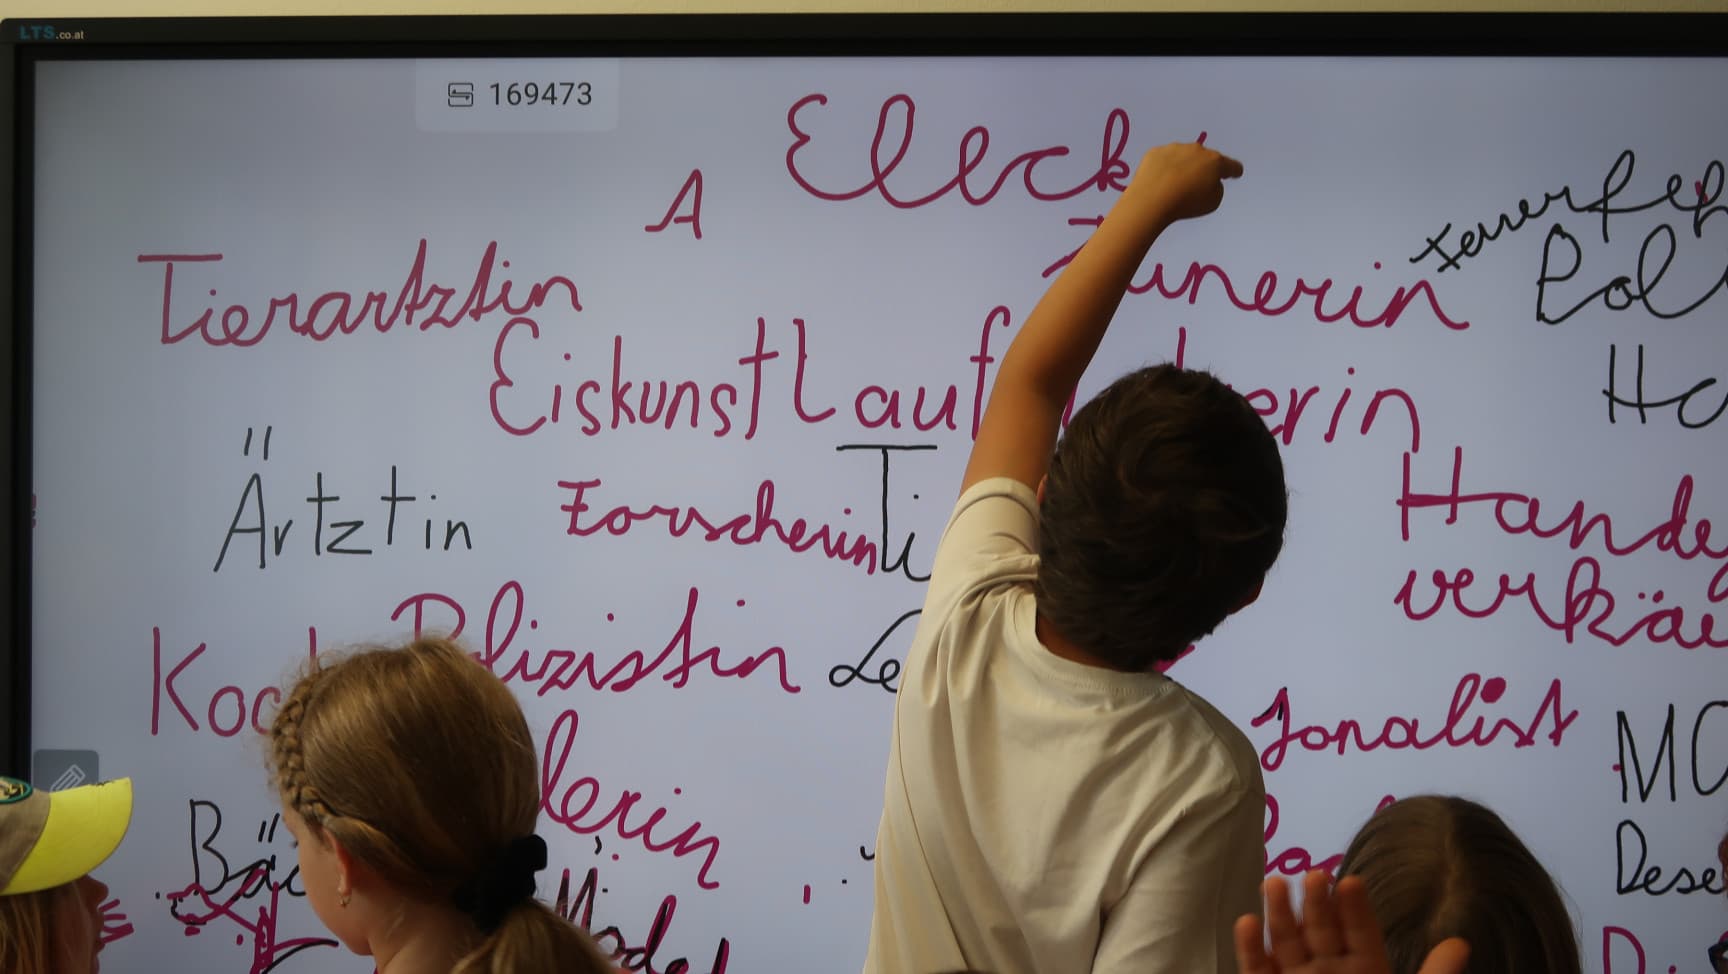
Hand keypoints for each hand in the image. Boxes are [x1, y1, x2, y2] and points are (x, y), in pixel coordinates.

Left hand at [1124, 141, 1242, 224]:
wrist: (1151, 199)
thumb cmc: (1187, 203)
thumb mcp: (1213, 202)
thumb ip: (1216, 188)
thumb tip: (1209, 180)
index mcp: (1215, 162)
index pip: (1231, 165)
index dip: (1234, 170)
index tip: (1234, 172)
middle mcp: (1197, 150)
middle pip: (1206, 158)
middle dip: (1205, 168)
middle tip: (1197, 183)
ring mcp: (1175, 148)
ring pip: (1184, 156)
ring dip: (1184, 166)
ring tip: (1174, 184)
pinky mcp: (1155, 152)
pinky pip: (1165, 159)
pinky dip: (1165, 167)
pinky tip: (1159, 180)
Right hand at [1234, 871, 1469, 973]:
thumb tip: (1461, 942)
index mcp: (1367, 973)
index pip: (1360, 934)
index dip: (1355, 909)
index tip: (1350, 882)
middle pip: (1321, 932)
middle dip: (1315, 904)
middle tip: (1312, 875)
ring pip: (1286, 944)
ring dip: (1279, 915)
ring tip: (1275, 883)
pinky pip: (1257, 971)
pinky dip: (1251, 950)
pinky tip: (1248, 923)